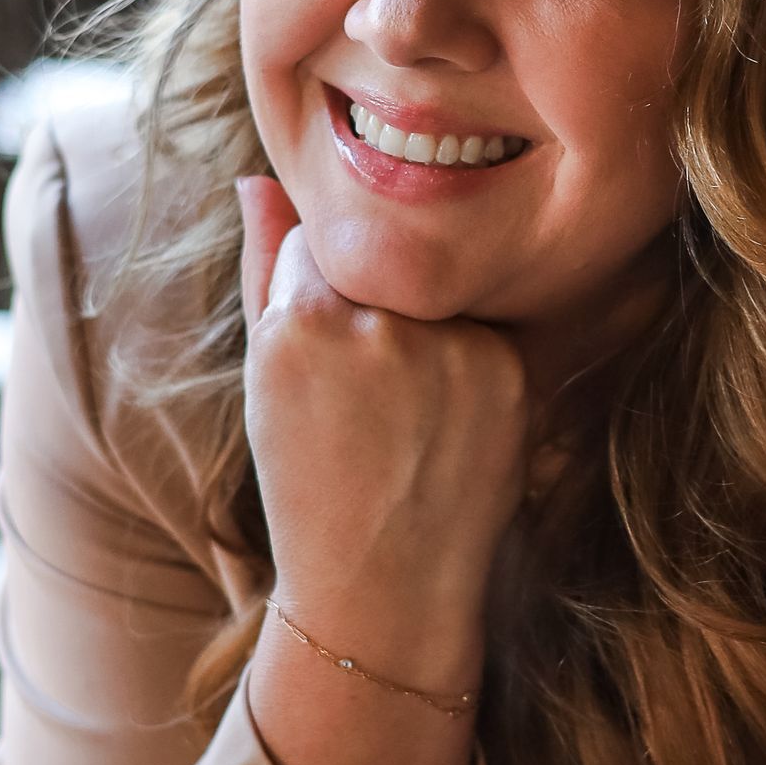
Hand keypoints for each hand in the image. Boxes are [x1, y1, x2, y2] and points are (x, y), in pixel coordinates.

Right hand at [236, 175, 527, 691]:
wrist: (381, 587)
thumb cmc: (306, 480)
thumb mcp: (263, 377)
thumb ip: (261, 266)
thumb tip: (256, 178)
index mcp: (302, 322)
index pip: (317, 240)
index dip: (318, 290)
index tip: (322, 353)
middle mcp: (381, 327)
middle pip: (381, 263)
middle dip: (372, 304)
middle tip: (365, 393)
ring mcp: (452, 350)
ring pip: (435, 291)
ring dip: (423, 327)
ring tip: (402, 415)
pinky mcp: (509, 372)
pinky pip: (483, 326)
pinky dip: (467, 359)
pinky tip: (444, 423)